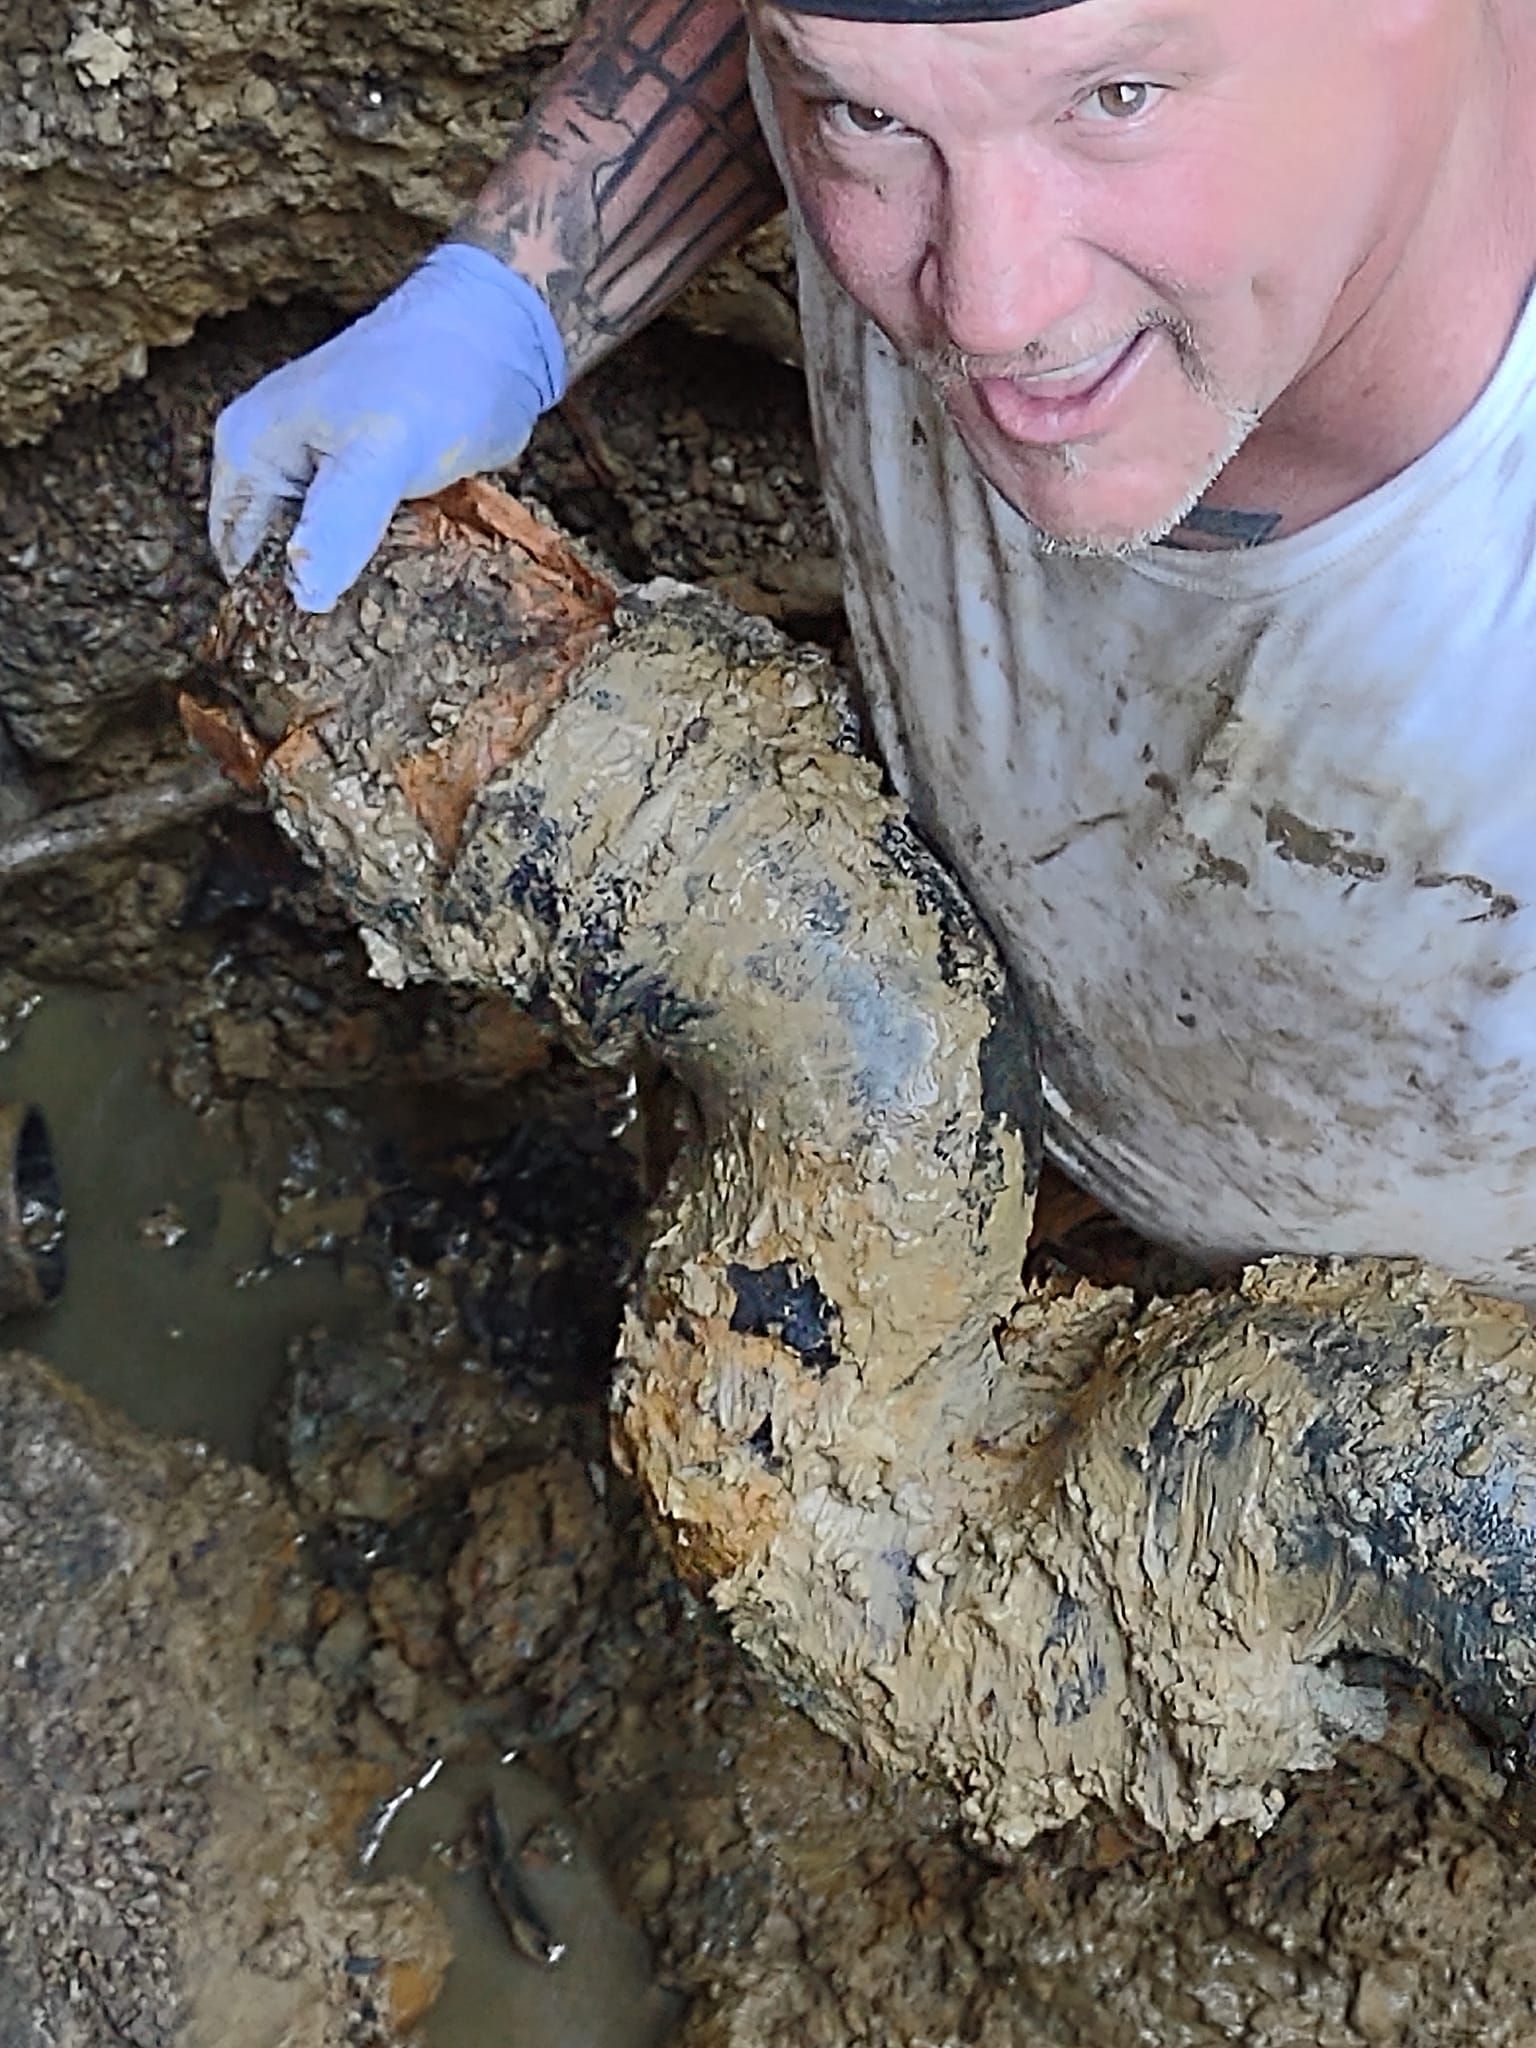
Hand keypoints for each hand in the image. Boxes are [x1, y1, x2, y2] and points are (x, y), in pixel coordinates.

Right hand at [208, 242, 565, 612]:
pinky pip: (357, 548)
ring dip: (348, 592)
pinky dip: (376, 572)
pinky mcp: (364, 490)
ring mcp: (318, 479)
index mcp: (249, 451)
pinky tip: (403, 594)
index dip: (272, 607)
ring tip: (385, 627)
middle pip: (274, 565)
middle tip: (359, 647)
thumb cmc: (433, 380)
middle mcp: (272, 467)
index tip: (320, 650)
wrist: (498, 339)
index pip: (238, 558)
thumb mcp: (381, 452)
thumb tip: (302, 594)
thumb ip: (339, 521)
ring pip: (320, 561)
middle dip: (310, 603)